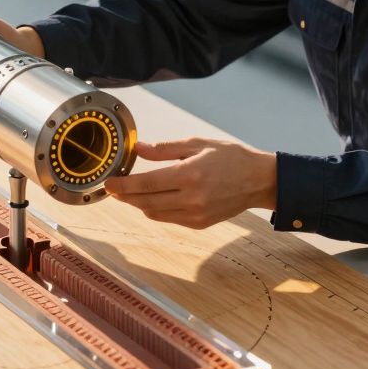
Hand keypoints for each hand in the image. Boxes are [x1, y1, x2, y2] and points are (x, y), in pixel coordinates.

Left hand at [103, 138, 276, 228]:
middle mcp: (191, 198)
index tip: (108, 184)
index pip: (145, 183)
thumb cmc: (230, 157)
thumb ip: (165, 149)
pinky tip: (153, 198)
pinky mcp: (199, 224)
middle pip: (145, 202)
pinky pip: (168, 218)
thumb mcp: (198, 144)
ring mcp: (195, 214)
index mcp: (189, 175)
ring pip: (154, 214)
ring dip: (139, 204)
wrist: (258, 180)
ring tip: (130, 193)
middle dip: (125, 197)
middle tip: (114, 189)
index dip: (123, 186)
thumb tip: (138, 149)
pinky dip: (156, 210)